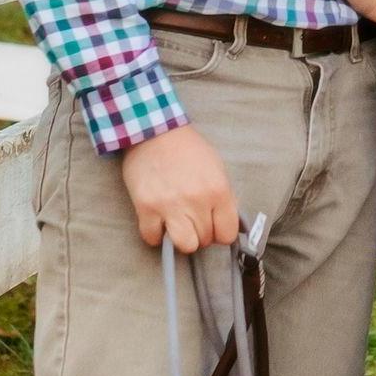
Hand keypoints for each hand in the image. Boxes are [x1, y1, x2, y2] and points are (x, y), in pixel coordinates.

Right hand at [120, 122, 241, 251]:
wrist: (153, 130)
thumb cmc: (188, 149)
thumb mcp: (216, 168)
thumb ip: (223, 197)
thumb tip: (229, 224)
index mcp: (218, 190)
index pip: (227, 234)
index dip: (220, 233)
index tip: (213, 226)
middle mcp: (197, 202)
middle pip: (205, 240)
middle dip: (200, 233)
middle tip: (192, 219)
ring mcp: (170, 206)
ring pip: (185, 245)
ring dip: (181, 239)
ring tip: (176, 226)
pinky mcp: (146, 208)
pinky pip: (153, 238)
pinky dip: (155, 234)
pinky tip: (157, 222)